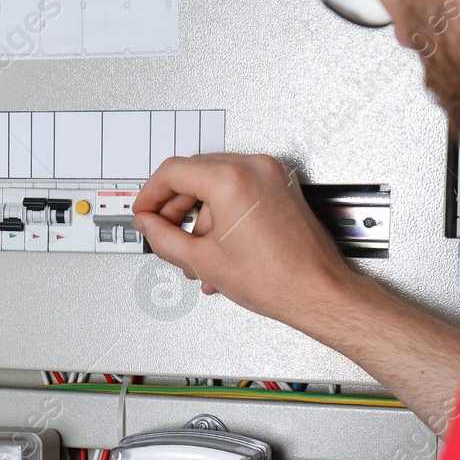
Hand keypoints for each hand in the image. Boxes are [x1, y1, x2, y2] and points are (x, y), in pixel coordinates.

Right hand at [131, 153, 363, 331]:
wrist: (315, 291)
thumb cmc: (276, 279)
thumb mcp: (201, 260)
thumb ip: (163, 238)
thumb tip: (148, 225)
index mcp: (231, 179)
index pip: (173, 171)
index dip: (150, 194)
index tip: (144, 210)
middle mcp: (254, 168)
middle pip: (195, 174)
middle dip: (174, 206)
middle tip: (161, 229)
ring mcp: (272, 175)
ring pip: (217, 184)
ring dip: (199, 216)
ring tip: (193, 251)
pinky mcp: (282, 187)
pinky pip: (240, 191)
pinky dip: (222, 214)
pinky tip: (216, 247)